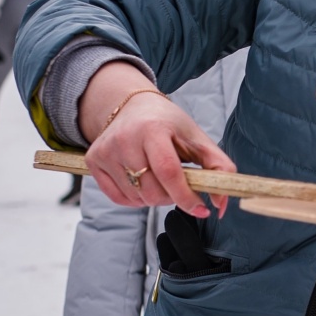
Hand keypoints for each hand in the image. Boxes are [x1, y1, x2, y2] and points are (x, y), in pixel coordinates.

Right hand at [77, 60, 233, 219]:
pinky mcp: (94, 161)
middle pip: (153, 191)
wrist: (133, 107)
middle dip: (172, 197)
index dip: (185, 196)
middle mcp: (124, 139)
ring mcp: (106, 151)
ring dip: (154, 198)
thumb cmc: (169, 125)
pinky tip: (141, 181)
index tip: (200, 209)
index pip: (168, 172)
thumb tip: (221, 205)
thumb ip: (219, 169)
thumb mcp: (198, 139)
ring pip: (137, 199)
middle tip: (177, 184)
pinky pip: (119, 199)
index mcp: (152, 129)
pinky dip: (135, 199)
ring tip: (158, 177)